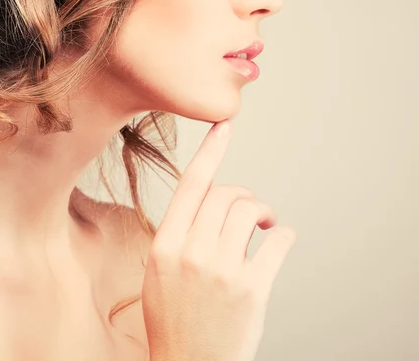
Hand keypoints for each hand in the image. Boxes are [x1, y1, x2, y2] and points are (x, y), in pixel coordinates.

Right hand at [142, 120, 296, 360]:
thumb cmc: (173, 316)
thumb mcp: (158, 269)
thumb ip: (179, 231)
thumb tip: (211, 194)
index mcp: (165, 245)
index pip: (190, 185)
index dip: (210, 151)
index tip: (225, 124)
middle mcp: (192, 253)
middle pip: (225, 194)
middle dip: (241, 194)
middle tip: (248, 210)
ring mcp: (223, 272)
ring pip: (249, 211)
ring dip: (261, 210)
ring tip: (261, 223)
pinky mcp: (253, 290)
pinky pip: (277, 241)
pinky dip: (282, 233)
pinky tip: (276, 239)